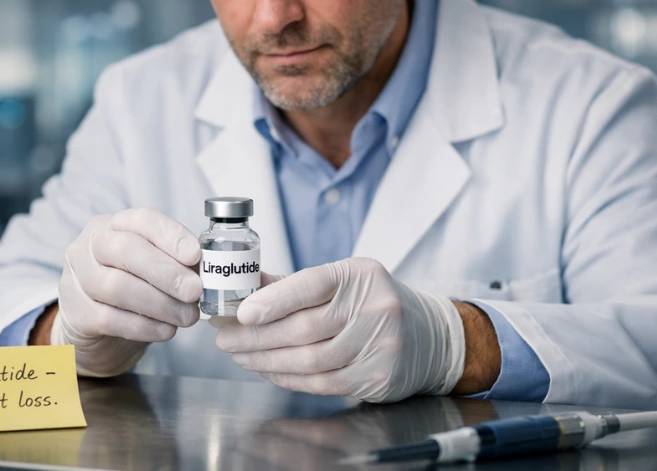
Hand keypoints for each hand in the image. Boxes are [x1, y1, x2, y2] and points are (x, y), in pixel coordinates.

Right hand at [50, 208, 202, 376]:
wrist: (94, 323)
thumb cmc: (133, 284)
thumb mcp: (153, 263)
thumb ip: (179, 261)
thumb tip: (211, 269)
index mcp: (114, 224)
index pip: (141, 219)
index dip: (170, 235)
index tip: (196, 255)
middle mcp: (90, 245)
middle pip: (125, 250)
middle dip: (166, 272)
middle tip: (195, 292)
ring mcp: (77, 278)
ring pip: (117, 287)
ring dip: (160, 304)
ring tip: (188, 317)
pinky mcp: (75, 312)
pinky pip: (110, 318)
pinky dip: (144, 326)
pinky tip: (166, 331)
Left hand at [215, 257, 465, 401]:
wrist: (429, 336)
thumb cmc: (373, 304)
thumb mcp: (342, 282)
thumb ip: (293, 285)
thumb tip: (244, 287)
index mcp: (360, 274)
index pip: (312, 283)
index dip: (274, 299)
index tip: (242, 311)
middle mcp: (375, 307)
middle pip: (305, 327)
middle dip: (257, 336)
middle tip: (226, 338)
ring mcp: (380, 344)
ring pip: (311, 359)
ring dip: (267, 360)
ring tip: (241, 355)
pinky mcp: (379, 376)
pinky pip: (323, 383)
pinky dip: (289, 378)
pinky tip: (269, 370)